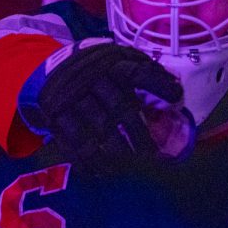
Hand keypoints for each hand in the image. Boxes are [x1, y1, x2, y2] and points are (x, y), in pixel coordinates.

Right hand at [35, 41, 193, 170]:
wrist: (51, 66)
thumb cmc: (98, 67)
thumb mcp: (120, 57)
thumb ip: (145, 69)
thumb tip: (177, 89)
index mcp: (111, 63)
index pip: (137, 73)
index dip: (158, 85)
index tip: (177, 98)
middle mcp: (92, 79)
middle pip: (120, 108)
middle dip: (138, 133)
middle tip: (151, 153)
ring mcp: (72, 98)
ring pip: (98, 127)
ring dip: (115, 149)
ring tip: (128, 162)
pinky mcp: (55, 115)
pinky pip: (72, 141)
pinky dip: (86, 159)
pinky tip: (99, 170)